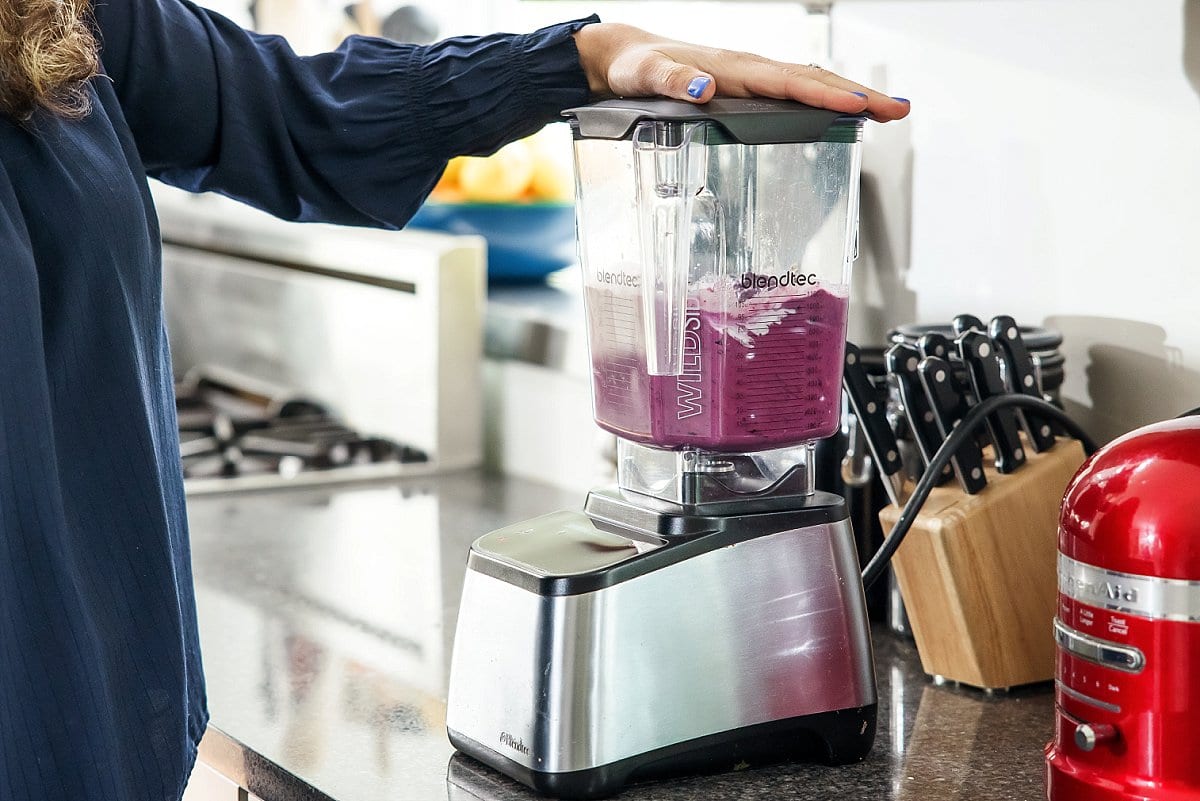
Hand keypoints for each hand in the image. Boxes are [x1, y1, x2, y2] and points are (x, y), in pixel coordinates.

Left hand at [574, 23, 909, 121]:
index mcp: (732, 68)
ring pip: (811, 82)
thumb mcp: (642, 75)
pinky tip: (846, 111)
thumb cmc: (633, 67)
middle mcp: (749, 68)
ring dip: (852, 95)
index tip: (859, 105)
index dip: (824, 94)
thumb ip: (671, 79)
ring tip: (890, 111)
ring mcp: (752, 76)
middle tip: (900, 111)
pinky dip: (827, 97)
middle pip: (814, 79)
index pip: (788, 83)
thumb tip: (704, 86)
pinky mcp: (748, 86)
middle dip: (859, 94)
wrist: (625, 57)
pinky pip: (796, 90)